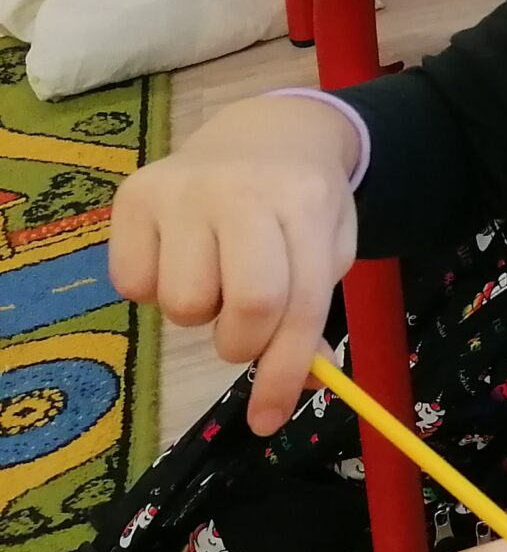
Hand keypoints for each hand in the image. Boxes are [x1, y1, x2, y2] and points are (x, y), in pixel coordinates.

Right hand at [108, 94, 362, 435]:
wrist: (268, 131)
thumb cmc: (302, 204)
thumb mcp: (329, 249)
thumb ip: (312, 315)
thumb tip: (293, 390)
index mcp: (305, 202)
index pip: (295, 304)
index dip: (282, 372)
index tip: (269, 420)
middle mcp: (241, 189)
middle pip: (243, 307)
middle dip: (245, 343)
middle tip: (248, 331)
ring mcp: (182, 187)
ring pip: (183, 303)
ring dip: (202, 314)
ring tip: (218, 276)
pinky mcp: (134, 193)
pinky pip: (133, 286)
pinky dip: (157, 291)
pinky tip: (182, 257)